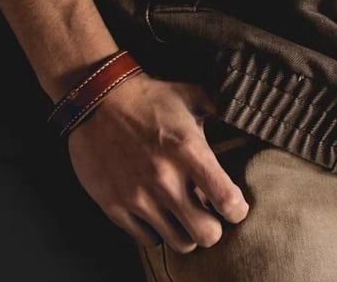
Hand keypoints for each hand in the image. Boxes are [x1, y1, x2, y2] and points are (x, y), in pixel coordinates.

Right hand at [66, 70, 250, 252]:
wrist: (97, 99)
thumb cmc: (148, 97)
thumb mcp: (190, 94)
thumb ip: (218, 108)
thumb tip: (239, 114)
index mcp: (188, 150)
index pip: (226, 199)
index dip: (237, 209)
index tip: (235, 205)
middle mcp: (165, 179)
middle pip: (206, 235)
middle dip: (214, 228)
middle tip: (209, 214)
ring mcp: (139, 197)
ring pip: (179, 243)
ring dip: (187, 232)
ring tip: (184, 215)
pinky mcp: (115, 207)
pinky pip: (147, 240)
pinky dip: (158, 231)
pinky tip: (159, 213)